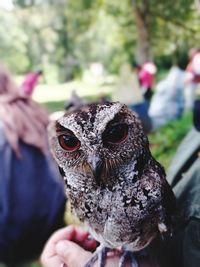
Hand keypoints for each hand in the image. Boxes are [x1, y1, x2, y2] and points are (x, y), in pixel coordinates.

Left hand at [40, 225, 157, 266]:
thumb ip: (75, 258)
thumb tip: (59, 246)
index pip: (49, 256)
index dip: (58, 239)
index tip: (75, 229)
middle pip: (60, 251)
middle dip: (72, 237)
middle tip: (88, 233)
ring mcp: (86, 266)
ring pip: (72, 250)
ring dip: (81, 239)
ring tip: (95, 237)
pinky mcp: (97, 264)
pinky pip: (84, 252)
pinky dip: (89, 243)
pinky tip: (100, 241)